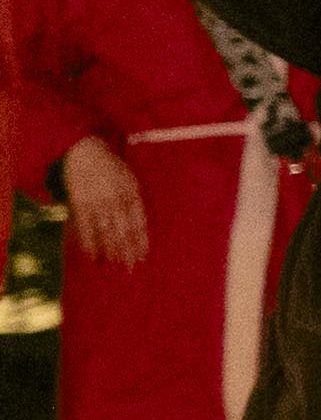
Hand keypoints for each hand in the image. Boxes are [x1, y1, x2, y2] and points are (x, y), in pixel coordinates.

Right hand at [56, 140, 145, 267]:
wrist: (85, 150)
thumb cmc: (110, 166)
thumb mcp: (129, 179)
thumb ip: (133, 200)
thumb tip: (137, 225)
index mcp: (131, 193)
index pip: (138, 222)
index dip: (140, 241)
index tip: (142, 257)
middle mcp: (116, 199)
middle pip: (123, 230)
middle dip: (126, 251)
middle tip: (129, 269)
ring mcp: (97, 202)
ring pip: (106, 231)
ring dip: (110, 250)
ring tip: (114, 266)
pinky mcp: (79, 203)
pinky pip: (85, 227)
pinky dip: (89, 242)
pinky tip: (93, 256)